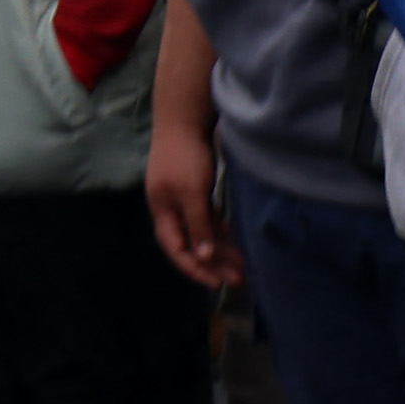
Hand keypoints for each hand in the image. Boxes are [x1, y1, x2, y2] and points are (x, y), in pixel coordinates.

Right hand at [144, 113, 240, 289]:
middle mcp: (170, 208)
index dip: (194, 268)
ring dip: (219, 249)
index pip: (176, 249)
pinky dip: (218, 230)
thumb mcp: (192, 193)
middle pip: (190, 244)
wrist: (184, 120)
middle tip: (237, 277)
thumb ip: (198, 225)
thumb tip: (202, 257)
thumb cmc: (185, 158)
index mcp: (163, 211)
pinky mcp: (194, 188)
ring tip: (241, 264)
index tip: (217, 283)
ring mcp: (182, 198)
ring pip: (201, 232)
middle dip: (212, 263)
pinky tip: (233, 239)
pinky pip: (206, 218)